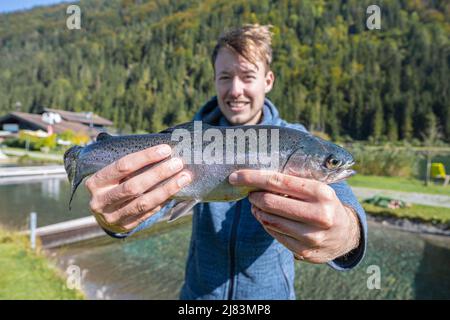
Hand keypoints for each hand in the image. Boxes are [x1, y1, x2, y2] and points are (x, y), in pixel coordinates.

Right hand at [85, 144, 191, 233]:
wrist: (103, 213)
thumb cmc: (113, 184)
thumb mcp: (111, 171)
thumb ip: (126, 159)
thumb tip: (156, 145)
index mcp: (96, 182)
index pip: (122, 166)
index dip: (145, 157)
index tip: (165, 149)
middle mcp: (101, 201)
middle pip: (134, 186)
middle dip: (158, 173)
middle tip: (178, 163)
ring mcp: (112, 216)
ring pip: (144, 203)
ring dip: (166, 189)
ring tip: (184, 177)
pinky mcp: (125, 226)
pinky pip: (148, 213)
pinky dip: (163, 201)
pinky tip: (176, 192)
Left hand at [229, 170, 359, 263]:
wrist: (346, 235)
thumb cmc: (325, 204)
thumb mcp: (317, 187)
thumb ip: (293, 182)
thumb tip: (258, 176)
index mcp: (321, 192)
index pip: (278, 181)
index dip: (253, 178)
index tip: (235, 176)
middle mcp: (318, 215)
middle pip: (269, 202)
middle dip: (253, 196)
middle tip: (250, 193)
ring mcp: (311, 236)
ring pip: (269, 220)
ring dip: (258, 211)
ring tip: (258, 205)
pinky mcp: (304, 251)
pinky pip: (274, 234)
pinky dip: (267, 224)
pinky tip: (268, 218)